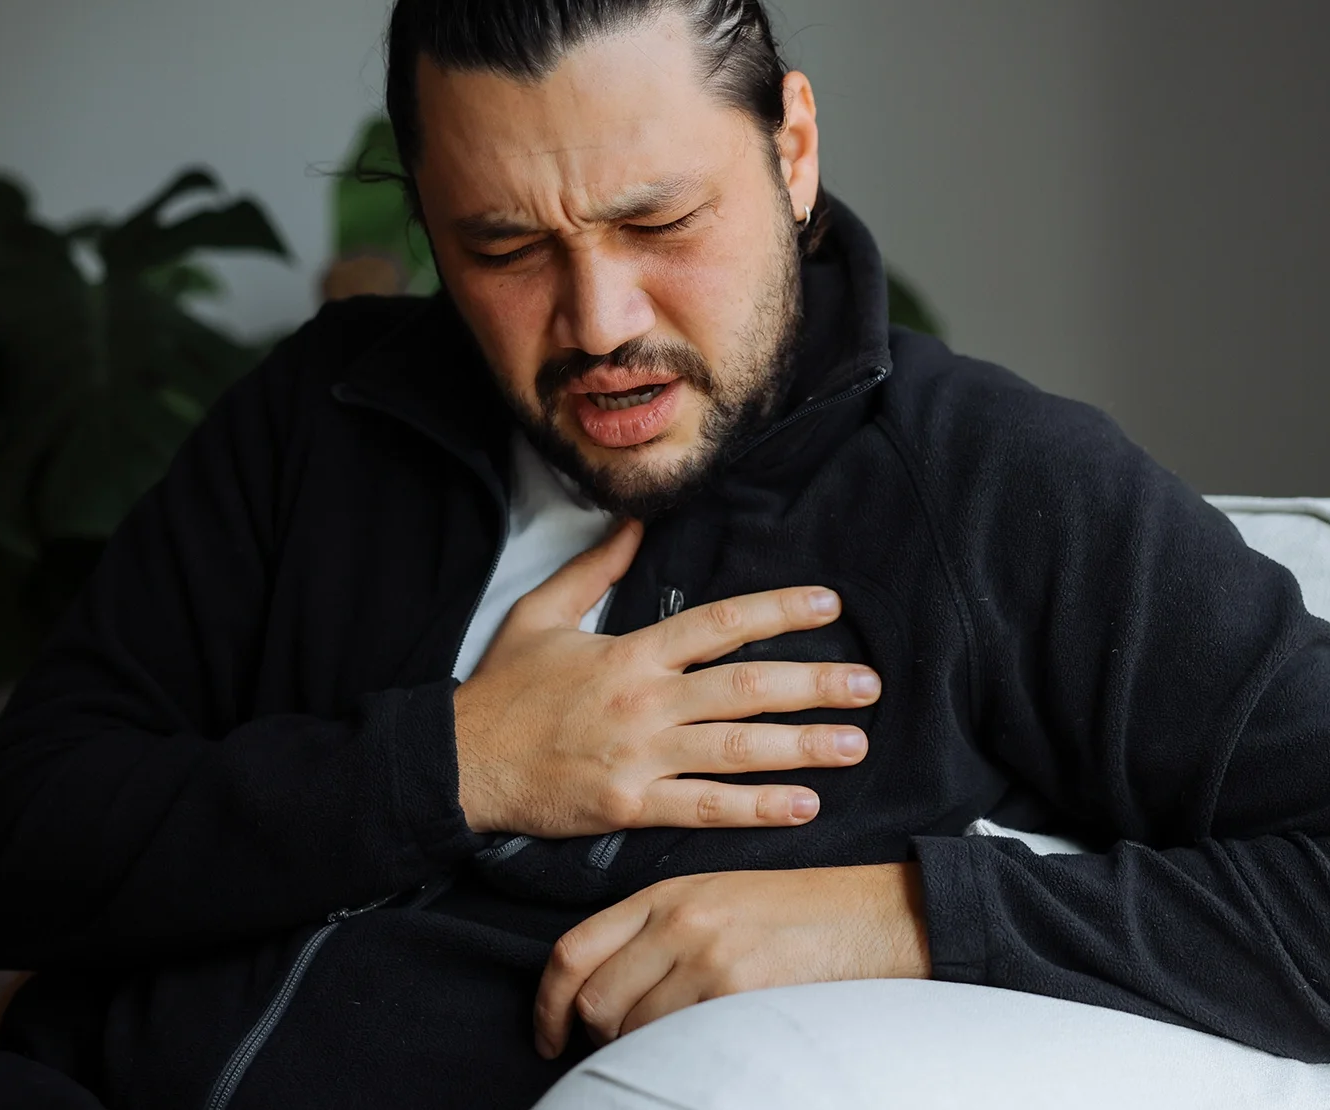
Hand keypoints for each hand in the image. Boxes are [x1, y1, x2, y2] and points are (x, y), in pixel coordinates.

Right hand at [452, 520, 880, 837]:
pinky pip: (704, 808)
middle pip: (745, 687)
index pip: (720, 623)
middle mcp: (644, 701)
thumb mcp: (542, 614)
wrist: (460, 763)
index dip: (779, 612)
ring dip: (803, 746)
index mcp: (631, 653)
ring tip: (855, 744)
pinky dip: (757, 808)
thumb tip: (636, 522)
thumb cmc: (502, 691)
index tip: (828, 606)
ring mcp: (639, 756)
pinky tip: (803, 806)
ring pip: (736, 748)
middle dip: (814, 685)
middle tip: (869, 684)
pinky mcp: (629, 805)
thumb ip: (595, 570)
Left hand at [534, 863, 929, 1056]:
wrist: (876, 916)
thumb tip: (609, 992)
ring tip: (680, 1043)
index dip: (548, 1004)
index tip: (549, 1035)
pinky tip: (708, 1049)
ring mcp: (706, 958)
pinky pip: (678, 1045)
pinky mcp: (737, 993)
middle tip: (622, 1050)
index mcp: (667, 895)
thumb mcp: (719, 901)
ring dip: (643, 1052)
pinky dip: (680, 1060)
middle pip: (595, 1000)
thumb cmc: (802, 916)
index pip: (574, 951)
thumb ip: (660, 934)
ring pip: (633, 1032)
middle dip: (598, 1037)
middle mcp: (678, 923)